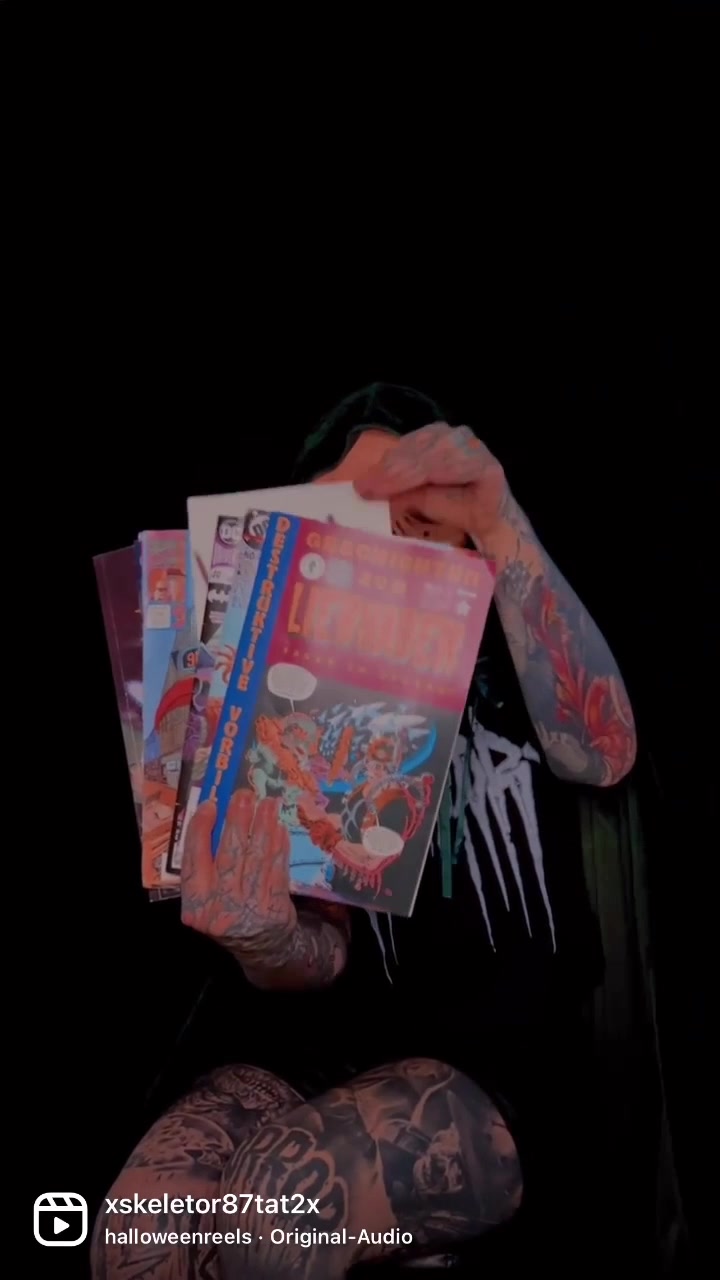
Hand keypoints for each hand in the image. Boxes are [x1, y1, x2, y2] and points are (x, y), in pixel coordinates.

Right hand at [181, 789, 296, 961]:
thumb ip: (205, 863)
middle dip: (237, 820)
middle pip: (228, 855)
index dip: (201, 830)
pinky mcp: (275, 906)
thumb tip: (215, 814)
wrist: (260, 946)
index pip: (194, 860)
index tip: (210, 804)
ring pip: (256, 858)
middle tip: (243, 795)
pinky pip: (276, 868)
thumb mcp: (206, 896)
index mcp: (196, 903)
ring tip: (267, 803)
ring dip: (262, 826)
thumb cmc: (228, 911)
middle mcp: (220, 907)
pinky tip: (278, 827)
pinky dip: (277, 845)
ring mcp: (249, 908)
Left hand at [353, 421, 508, 543]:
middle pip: (419, 449)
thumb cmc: (450, 505)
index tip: (361, 486)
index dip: (383, 466)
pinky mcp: (489, 464)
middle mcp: (452, 435)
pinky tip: (428, 482)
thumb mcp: (414, 495)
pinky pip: (463, 465)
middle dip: (392, 470)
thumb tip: (363, 487)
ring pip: (437, 454)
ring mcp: (473, 446)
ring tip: (388, 489)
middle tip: (369, 489)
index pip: (405, 447)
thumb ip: (395, 487)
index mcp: (433, 437)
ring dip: (411, 473)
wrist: (484, 521)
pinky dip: (443, 474)